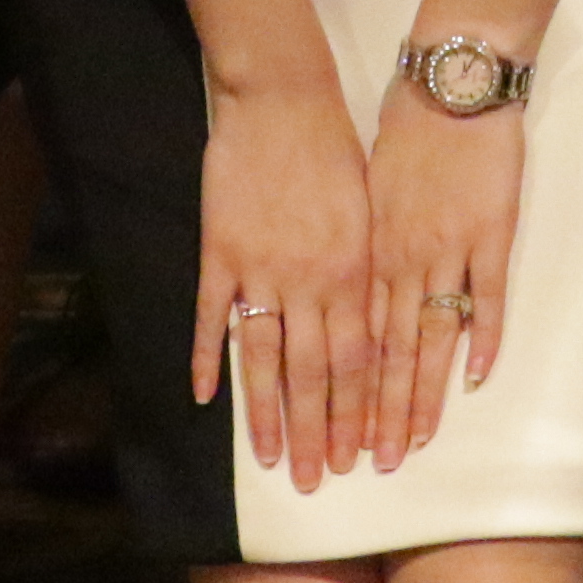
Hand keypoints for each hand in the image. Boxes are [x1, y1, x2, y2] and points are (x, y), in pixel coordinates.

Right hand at [199, 82, 377, 490]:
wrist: (284, 99)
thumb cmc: (336, 149)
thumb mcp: (369, 211)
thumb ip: (368, 273)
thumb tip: (377, 332)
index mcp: (354, 270)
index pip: (359, 360)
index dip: (358, 412)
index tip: (360, 457)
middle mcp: (310, 279)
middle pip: (316, 373)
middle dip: (318, 433)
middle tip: (316, 483)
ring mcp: (262, 268)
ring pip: (266, 359)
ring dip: (267, 415)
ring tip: (270, 461)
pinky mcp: (221, 252)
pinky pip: (214, 317)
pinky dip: (209, 359)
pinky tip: (205, 399)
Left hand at [362, 76, 531, 460]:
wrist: (451, 78)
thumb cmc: (402, 123)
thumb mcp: (362, 183)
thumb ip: (358, 241)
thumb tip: (342, 287)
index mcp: (365, 247)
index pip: (348, 338)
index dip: (340, 392)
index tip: (331, 436)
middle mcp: (400, 258)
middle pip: (384, 352)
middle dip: (375, 414)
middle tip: (369, 465)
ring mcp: (447, 248)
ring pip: (428, 337)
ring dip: (420, 395)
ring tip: (412, 442)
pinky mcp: (490, 232)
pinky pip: (487, 298)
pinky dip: (482, 340)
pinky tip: (474, 380)